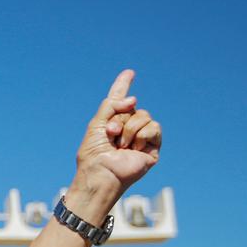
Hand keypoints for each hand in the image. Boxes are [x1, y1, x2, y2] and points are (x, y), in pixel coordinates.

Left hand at [70, 69, 161, 218]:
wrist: (101, 173)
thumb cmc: (94, 154)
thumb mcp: (97, 124)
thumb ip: (111, 105)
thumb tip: (134, 100)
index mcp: (112, 122)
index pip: (119, 100)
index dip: (123, 86)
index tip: (129, 72)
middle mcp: (128, 127)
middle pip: (132, 107)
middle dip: (119, 119)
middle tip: (110, 135)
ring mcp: (141, 137)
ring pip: (144, 115)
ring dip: (129, 129)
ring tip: (120, 146)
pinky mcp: (152, 146)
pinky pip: (153, 127)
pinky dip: (141, 135)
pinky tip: (133, 149)